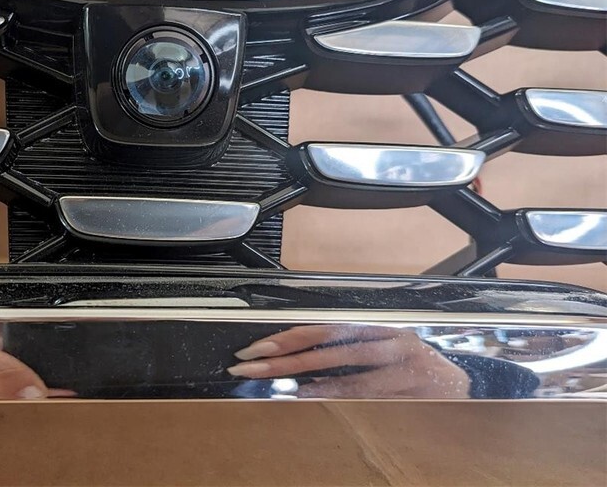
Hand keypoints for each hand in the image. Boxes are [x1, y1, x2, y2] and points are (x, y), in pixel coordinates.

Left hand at [228, 325, 470, 397]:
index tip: (255, 348)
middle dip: (284, 358)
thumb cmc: (419, 368)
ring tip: (272, 385)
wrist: (475, 385)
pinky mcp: (413, 393)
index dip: (287, 337)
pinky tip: (312, 399)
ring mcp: (403, 367)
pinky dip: (338, 397)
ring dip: (305, 381)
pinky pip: (368, 396)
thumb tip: (298, 364)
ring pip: (346, 373)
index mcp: (377, 327)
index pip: (323, 329)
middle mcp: (389, 341)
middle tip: (249, 364)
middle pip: (327, 346)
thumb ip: (347, 355)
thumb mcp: (384, 353)